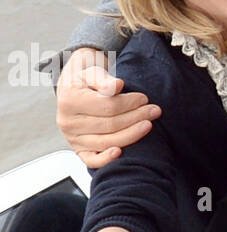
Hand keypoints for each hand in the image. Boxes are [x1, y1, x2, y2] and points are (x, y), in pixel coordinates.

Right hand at [57, 48, 160, 167]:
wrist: (73, 90)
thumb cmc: (85, 79)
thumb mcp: (91, 71)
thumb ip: (102, 78)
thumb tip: (117, 85)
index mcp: (69, 101)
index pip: (107, 106)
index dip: (129, 103)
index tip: (144, 98)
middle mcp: (68, 122)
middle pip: (110, 124)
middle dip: (136, 117)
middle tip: (154, 111)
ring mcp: (72, 139)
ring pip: (106, 142)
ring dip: (132, 134)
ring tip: (148, 125)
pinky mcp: (78, 151)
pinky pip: (92, 160)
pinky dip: (107, 159)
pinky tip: (121, 153)